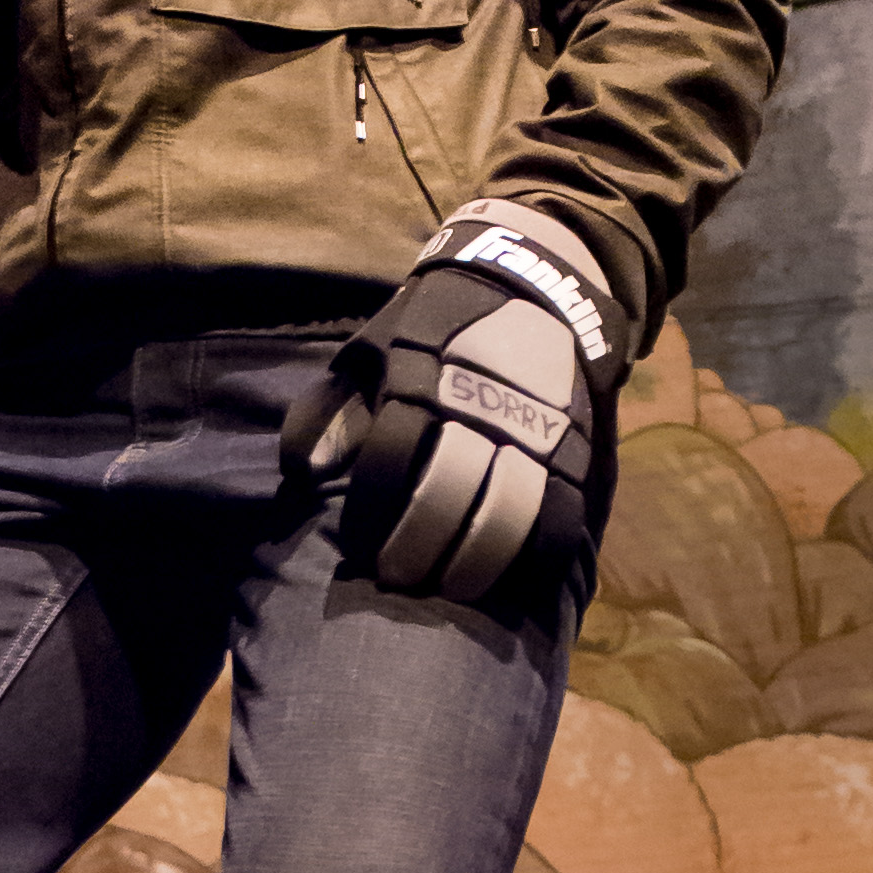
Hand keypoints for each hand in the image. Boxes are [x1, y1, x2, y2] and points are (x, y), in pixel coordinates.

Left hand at [284, 216, 626, 606]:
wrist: (529, 282)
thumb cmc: (433, 327)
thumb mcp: (373, 348)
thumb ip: (332, 408)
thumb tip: (301, 471)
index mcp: (420, 381)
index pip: (388, 459)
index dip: (369, 513)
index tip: (357, 548)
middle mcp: (477, 407)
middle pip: (445, 494)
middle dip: (415, 549)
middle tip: (397, 580)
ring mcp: (531, 429)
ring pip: (505, 513)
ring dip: (474, 563)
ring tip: (451, 589)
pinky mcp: (572, 445)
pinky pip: (560, 513)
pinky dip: (539, 554)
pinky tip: (514, 579)